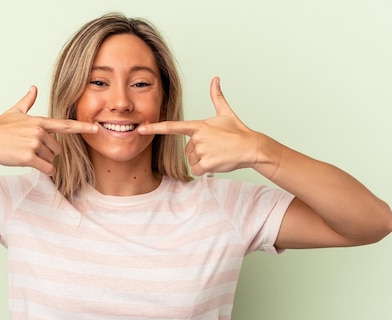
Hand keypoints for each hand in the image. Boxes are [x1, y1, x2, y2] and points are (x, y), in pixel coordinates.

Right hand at [0, 86, 97, 174]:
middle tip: (30, 149)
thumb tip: (33, 88)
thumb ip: (27, 101)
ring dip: (41, 161)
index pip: (65, 125)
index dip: (82, 127)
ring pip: (51, 159)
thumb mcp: (14, 112)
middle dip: (47, 153)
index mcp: (39, 121)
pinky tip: (31, 164)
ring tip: (24, 153)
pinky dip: (44, 170)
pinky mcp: (28, 157)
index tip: (96, 128)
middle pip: (57, 149)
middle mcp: (39, 131)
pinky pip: (46, 168)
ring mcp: (34, 144)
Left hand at [138, 77, 260, 175]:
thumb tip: (215, 79)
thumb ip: (217, 96)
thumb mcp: (225, 113)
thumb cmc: (237, 131)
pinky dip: (206, 170)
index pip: (172, 127)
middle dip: (198, 152)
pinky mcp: (206, 163)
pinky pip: (197, 170)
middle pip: (187, 150)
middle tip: (215, 147)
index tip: (140, 128)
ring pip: (192, 161)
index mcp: (198, 125)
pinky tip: (217, 162)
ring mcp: (201, 150)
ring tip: (217, 154)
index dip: (154, 127)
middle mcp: (197, 137)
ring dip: (203, 161)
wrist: (251, 147)